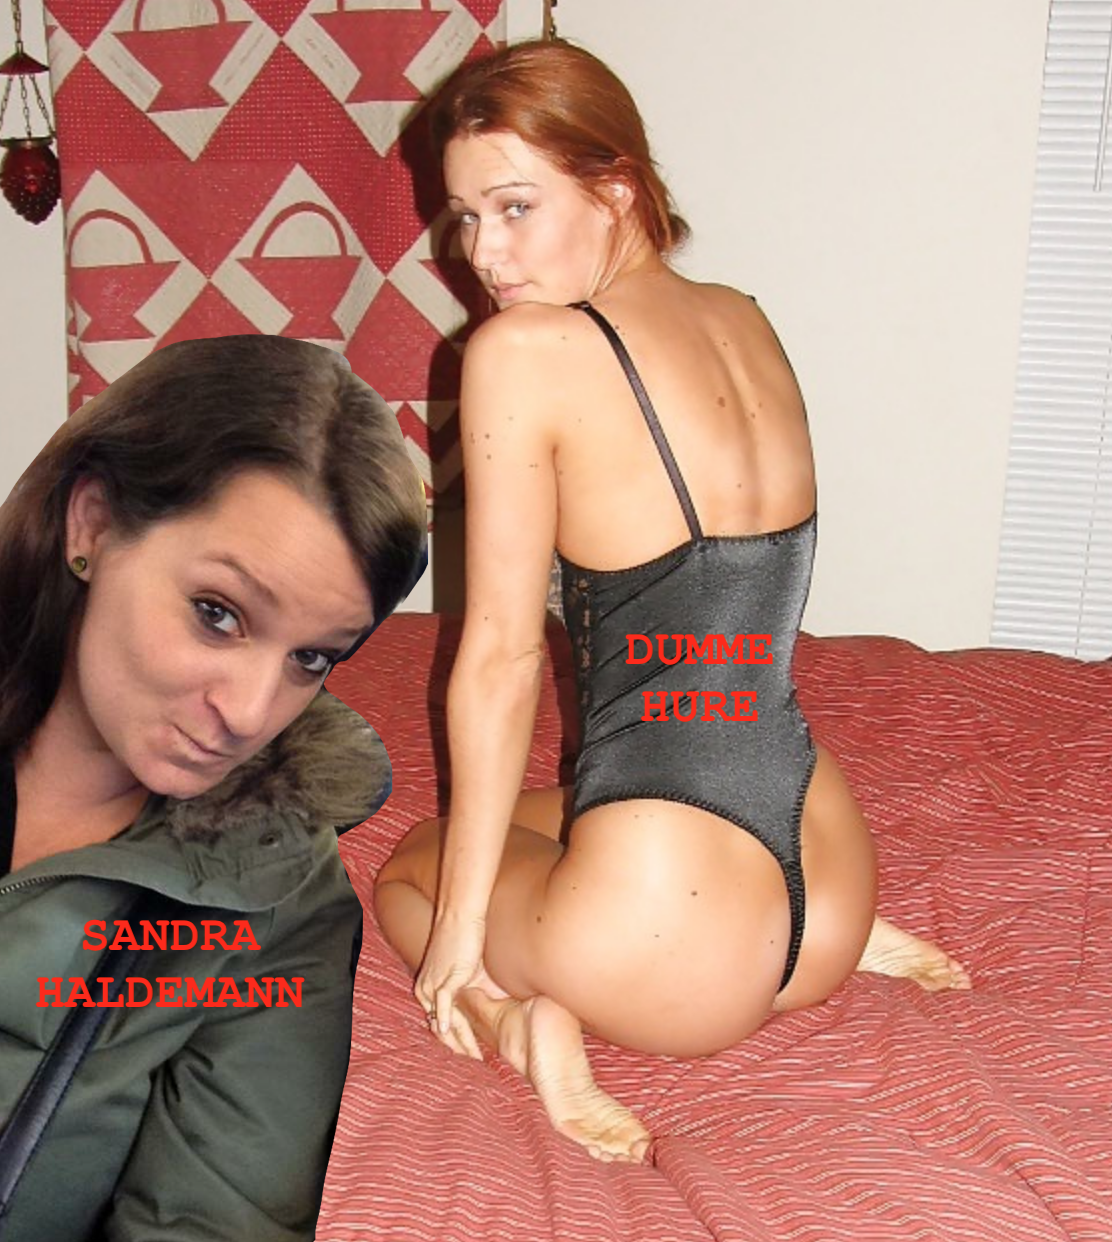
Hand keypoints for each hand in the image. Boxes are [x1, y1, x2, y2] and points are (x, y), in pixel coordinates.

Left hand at [415, 909, 486, 1058]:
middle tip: (472, 1066)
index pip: (440, 1023)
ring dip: (457, 1040)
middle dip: (457, 1048)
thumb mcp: (470, 970)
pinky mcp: (445, 977)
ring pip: (443, 1020)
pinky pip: (443, 1002)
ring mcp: (434, 984)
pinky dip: (446, 1017)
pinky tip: (451, 1031)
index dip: (455, 1042)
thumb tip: (490, 1002)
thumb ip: (474, 989)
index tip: (470, 1056)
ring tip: (470, 1058)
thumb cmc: (466, 939)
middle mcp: (427, 990)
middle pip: (440, 1028)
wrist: (460, 915)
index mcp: (430, 990)